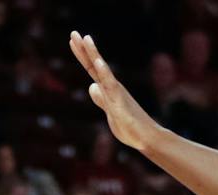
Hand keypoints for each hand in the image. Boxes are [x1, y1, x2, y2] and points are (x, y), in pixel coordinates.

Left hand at [69, 31, 160, 151]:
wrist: (145, 137)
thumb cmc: (129, 125)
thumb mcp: (109, 110)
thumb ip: (101, 98)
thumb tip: (92, 86)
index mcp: (108, 89)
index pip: (92, 68)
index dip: (82, 55)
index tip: (72, 40)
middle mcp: (112, 87)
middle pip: (95, 64)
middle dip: (84, 49)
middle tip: (73, 33)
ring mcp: (116, 93)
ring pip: (103, 71)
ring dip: (94, 54)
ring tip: (86, 39)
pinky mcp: (119, 103)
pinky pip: (111, 86)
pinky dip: (104, 73)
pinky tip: (98, 62)